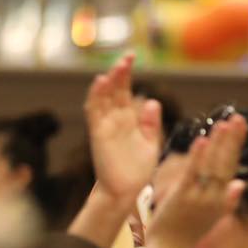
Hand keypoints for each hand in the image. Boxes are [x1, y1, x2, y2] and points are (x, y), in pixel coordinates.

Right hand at [85, 53, 163, 200]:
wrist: (125, 192)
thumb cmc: (137, 170)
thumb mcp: (150, 143)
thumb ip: (151, 123)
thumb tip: (153, 101)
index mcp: (128, 120)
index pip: (125, 91)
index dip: (127, 75)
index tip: (133, 58)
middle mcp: (115, 120)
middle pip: (115, 90)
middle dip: (120, 73)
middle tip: (128, 56)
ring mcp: (105, 126)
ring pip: (103, 98)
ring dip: (109, 81)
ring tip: (116, 66)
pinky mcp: (99, 134)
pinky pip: (95, 112)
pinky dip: (96, 96)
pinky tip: (101, 82)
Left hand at [144, 114, 246, 247]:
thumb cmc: (188, 234)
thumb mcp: (212, 217)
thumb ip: (227, 200)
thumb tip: (240, 183)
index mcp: (221, 199)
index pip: (231, 166)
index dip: (236, 146)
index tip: (241, 127)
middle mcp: (213, 196)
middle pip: (225, 163)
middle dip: (232, 140)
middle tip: (239, 118)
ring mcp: (198, 197)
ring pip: (211, 166)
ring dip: (219, 144)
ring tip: (224, 123)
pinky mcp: (182, 198)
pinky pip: (191, 174)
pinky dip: (198, 157)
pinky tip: (202, 140)